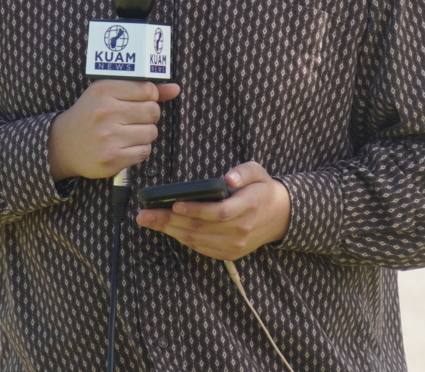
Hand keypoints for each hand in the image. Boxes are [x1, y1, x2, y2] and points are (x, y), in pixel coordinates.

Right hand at [48, 79, 180, 180]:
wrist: (62, 145)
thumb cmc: (90, 115)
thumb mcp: (108, 94)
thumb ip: (142, 90)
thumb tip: (175, 89)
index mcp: (104, 90)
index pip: (147, 89)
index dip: (149, 97)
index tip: (138, 102)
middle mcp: (106, 112)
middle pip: (153, 111)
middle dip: (148, 116)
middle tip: (132, 119)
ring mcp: (109, 137)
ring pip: (151, 133)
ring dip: (144, 134)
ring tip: (126, 133)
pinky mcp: (112, 159)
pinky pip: (144, 152)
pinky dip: (138, 150)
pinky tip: (124, 146)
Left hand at [135, 161, 291, 260]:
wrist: (280, 216)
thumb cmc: (262, 189)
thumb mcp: (258, 172)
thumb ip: (244, 172)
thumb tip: (229, 177)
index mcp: (248, 207)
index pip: (219, 213)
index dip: (195, 210)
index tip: (174, 203)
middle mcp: (241, 230)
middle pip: (200, 228)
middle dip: (169, 221)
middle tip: (145, 215)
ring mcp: (235, 245)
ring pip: (197, 240)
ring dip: (170, 232)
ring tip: (149, 221)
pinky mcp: (229, 253)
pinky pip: (201, 248)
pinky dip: (182, 239)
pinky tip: (167, 229)